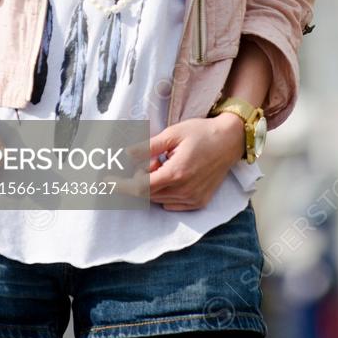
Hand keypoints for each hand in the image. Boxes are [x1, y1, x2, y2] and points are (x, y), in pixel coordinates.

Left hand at [128, 114, 246, 210]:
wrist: (230, 140)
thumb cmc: (201, 132)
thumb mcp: (173, 133)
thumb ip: (148, 147)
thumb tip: (126, 154)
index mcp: (176, 173)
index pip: (141, 187)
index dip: (122, 185)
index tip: (107, 181)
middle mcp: (184, 191)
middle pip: (148, 194)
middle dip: (142, 178)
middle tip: (153, 159)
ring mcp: (193, 199)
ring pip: (159, 200)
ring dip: (155, 185)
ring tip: (166, 164)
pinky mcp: (199, 202)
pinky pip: (172, 204)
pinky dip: (166, 193)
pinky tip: (175, 175)